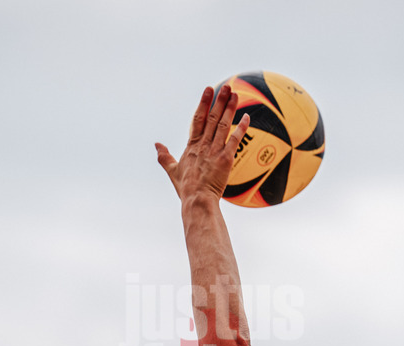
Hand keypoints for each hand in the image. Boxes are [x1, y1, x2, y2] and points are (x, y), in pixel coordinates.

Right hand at [155, 85, 250, 200]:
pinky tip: (247, 117)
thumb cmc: (186, 188)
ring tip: (235, 94)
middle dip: (219, 101)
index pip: (197, 120)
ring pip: (222, 125)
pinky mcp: (225, 159)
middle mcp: (203, 145)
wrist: (197, 200)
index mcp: (191, 146)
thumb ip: (164, 156)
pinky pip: (234, 140)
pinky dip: (241, 128)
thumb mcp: (172, 170)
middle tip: (226, 86)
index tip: (209, 90)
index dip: (203, 104)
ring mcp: (214, 151)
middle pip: (211, 118)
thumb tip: (156, 145)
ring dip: (229, 109)